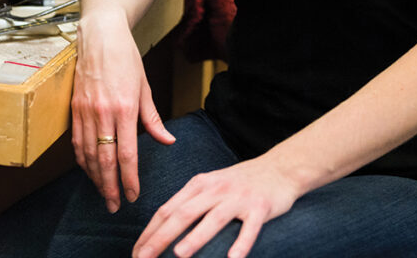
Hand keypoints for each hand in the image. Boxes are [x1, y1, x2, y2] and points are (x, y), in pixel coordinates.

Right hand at [71, 8, 174, 212]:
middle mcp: (104, 113)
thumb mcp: (145, 86)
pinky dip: (82, 161)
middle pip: (105, 160)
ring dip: (95, 178)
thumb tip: (167, 141)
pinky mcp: (74, 108)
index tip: (133, 195)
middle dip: (110, 187)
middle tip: (114, 206)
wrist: (100, 36)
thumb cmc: (126, 58)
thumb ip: (153, 118)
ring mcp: (86, 111)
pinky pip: (77, 142)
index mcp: (125, 107)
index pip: (127, 154)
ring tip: (103, 193)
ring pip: (88, 155)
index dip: (129, 179)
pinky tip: (89, 170)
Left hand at [132, 157, 300, 257]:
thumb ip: (190, 203)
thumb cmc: (240, 183)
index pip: (168, 208)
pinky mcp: (260, 207)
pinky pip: (250, 228)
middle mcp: (217, 189)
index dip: (150, 231)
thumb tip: (161, 229)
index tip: (136, 253)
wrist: (280, 168)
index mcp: (200, 184)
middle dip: (161, 237)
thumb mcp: (211, 186)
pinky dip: (241, 243)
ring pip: (214, 218)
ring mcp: (239, 198)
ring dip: (196, 237)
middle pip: (184, 213)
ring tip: (179, 255)